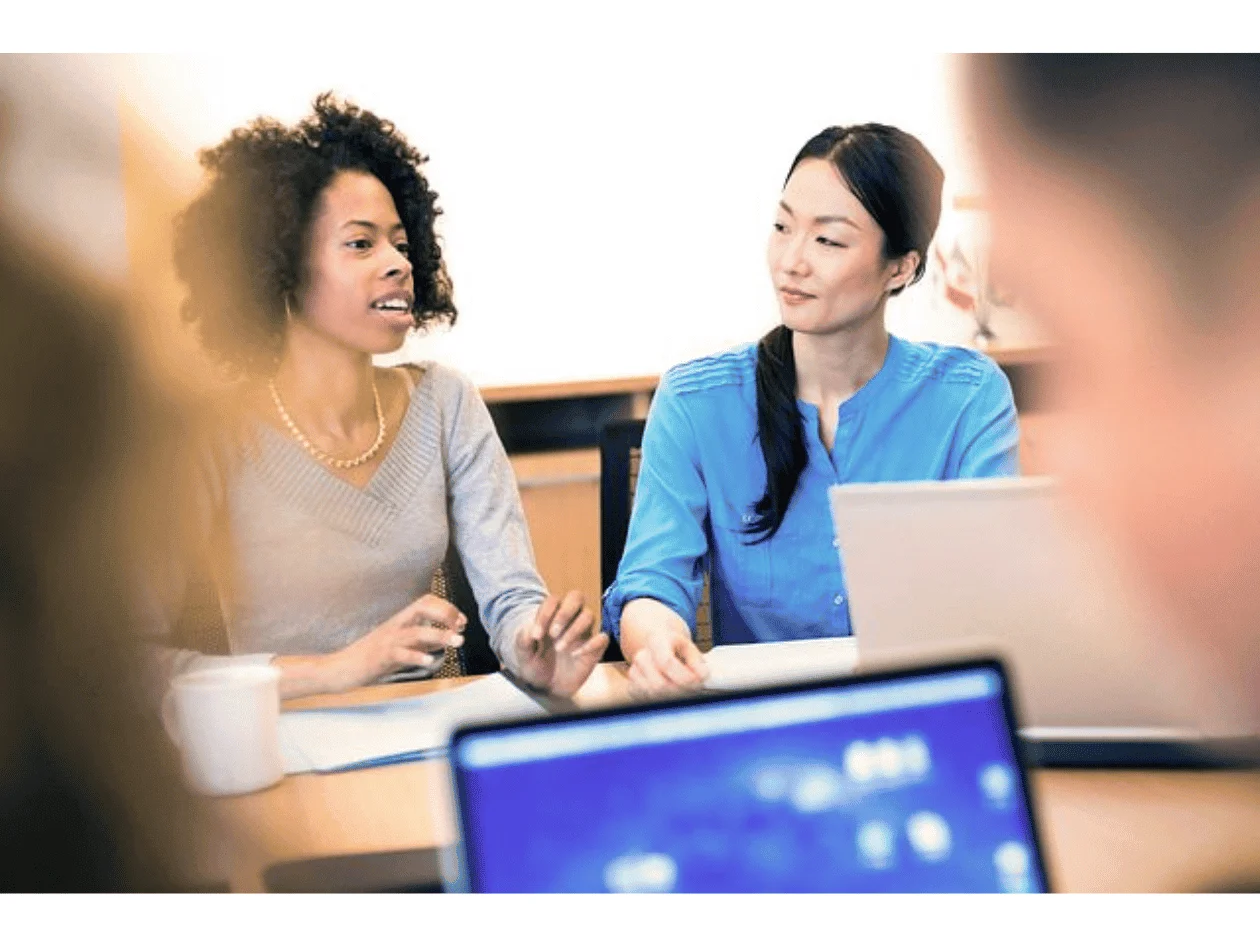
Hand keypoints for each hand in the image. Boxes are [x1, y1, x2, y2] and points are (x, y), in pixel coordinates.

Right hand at [327, 595, 466, 691]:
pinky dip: (416, 657)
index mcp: (400, 621)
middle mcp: (395, 626)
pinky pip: (400, 654)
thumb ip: (421, 642)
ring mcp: (388, 640)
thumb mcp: (400, 645)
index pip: (426, 602)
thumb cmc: (371, 657)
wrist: (341, 668)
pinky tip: (430, 662)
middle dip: (445, 614)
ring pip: (416, 632)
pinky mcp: (381, 657)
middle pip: (423, 607)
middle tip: (460, 627)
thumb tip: (444, 640)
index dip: (447, 608)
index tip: (461, 621)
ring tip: (457, 642)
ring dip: (439, 636)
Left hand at [513, 590, 608, 697]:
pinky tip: (575, 655)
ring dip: (573, 630)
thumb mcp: (523, 655)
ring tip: (559, 648)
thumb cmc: (535, 666)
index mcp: (551, 615)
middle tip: (552, 634)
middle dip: (564, 613)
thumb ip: (523, 640)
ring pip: (588, 615)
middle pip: (576, 597)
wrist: (546, 689)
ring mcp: (584, 633)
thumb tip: (530, 628)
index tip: (536, 635)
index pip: (553, 600)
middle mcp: (570, 620)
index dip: (545, 614)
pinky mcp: (595, 649)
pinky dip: (591, 644)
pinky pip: (602, 638)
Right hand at [626, 626, 707, 699]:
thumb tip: (702, 677)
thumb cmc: (675, 647)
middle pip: (658, 684)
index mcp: (657, 641)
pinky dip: (660, 701)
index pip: (666, 663)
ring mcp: (634, 671)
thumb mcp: (690, 647)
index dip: (683, 677)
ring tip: (683, 690)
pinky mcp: (632, 685)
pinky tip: (670, 693)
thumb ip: (698, 662)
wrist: (657, 643)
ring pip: (653, 695)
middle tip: (694, 690)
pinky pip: (646, 700)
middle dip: (680, 692)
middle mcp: (642, 656)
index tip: (697, 682)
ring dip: (671, 698)